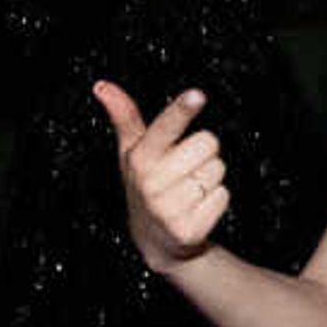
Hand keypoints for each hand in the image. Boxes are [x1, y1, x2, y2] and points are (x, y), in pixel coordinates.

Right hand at [92, 80, 230, 273]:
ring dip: (210, 177)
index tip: (197, 95)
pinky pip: (223, 195)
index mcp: (140, 157)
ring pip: (217, 169)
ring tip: (189, 189)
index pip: (165, 126)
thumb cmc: (146, 186)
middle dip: (203, 152)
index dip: (182, 110)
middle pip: (207, 142)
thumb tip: (103, 86)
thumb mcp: (132, 152)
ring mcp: (170, 207)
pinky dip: (216, 199)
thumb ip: (124, 116)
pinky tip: (196, 207)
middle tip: (185, 167)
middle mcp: (153, 182)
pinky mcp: (189, 228)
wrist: (155, 241)